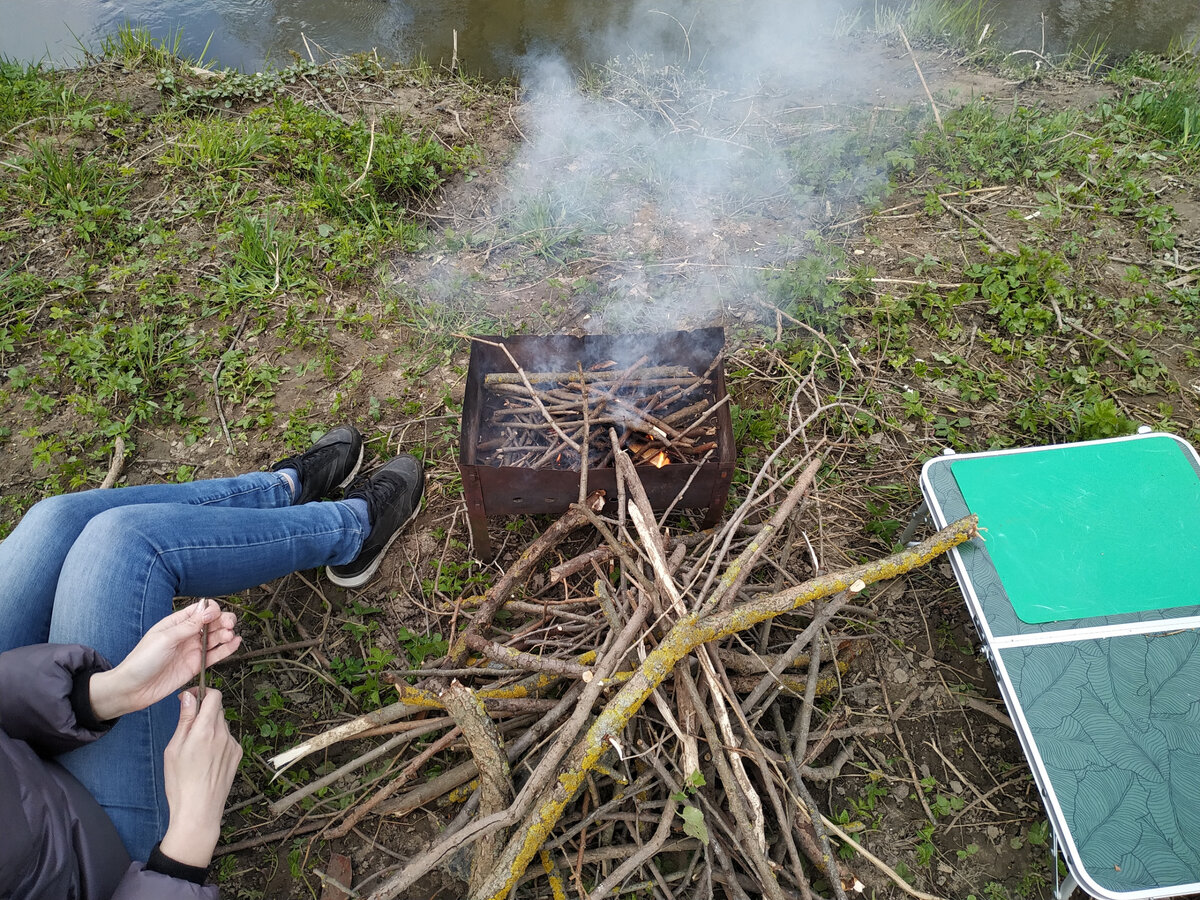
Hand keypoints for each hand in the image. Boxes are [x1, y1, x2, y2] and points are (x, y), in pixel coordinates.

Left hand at [89, 600, 240, 720]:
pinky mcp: (196, 665)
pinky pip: (215, 655)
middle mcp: (187, 635)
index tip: (213, 616)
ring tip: (230, 636)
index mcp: (176, 623)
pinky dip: (227, 649)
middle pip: (212, 622)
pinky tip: (236, 643)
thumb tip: (208, 610)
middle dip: (223, 620)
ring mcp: (192, 650)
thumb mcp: (165, 639)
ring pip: (216, 638)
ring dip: (227, 634)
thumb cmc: (142, 661)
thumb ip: (189, 625)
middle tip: (229, 624)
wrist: (132, 689)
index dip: (211, 610)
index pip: (200, 610)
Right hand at [160, 688, 242, 868]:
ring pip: (221, 725)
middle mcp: (223, 734)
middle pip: (217, 709)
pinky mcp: (237, 755)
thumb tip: (189, 696)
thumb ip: (184, 720)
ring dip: (209, 727)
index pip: (214, 696)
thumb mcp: (174, 749)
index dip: (202, 692)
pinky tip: (205, 758)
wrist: (199, 811)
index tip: (189, 698)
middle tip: (187, 726)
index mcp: (205, 731)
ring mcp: (233, 745)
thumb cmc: (180, 783)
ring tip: (195, 749)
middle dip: (203, 711)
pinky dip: (217, 740)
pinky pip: (227, 739)